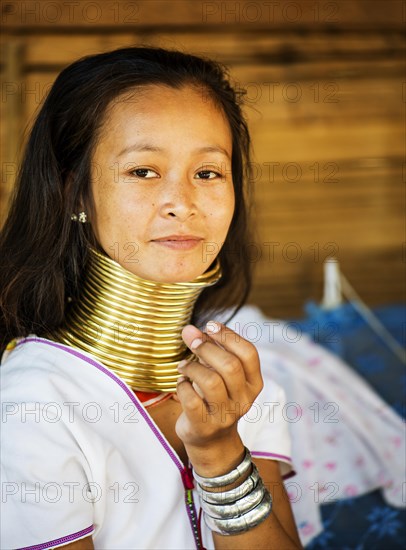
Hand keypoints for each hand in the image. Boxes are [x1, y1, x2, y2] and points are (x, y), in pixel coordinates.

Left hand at [175, 321, 263, 458]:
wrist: (212, 442)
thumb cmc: (215, 398)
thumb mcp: (220, 374)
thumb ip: (209, 349)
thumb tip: (189, 329)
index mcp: (254, 384)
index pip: (248, 353)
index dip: (228, 335)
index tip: (210, 325)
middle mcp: (244, 400)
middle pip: (230, 365)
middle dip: (208, 348)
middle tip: (192, 342)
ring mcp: (225, 415)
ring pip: (211, 381)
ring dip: (193, 366)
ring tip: (183, 365)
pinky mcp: (204, 426)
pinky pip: (191, 400)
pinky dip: (182, 386)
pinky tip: (181, 382)